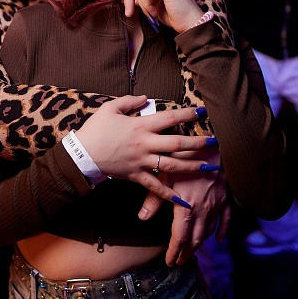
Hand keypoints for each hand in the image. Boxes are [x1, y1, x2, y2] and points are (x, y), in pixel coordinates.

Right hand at [76, 96, 219, 203]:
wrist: (82, 155)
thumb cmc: (95, 129)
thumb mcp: (110, 108)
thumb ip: (129, 101)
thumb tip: (146, 97)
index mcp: (140, 126)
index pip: (169, 118)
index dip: (187, 115)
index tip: (202, 112)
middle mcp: (145, 144)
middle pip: (178, 144)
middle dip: (198, 143)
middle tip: (215, 142)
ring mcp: (142, 162)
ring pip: (172, 165)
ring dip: (193, 166)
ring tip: (210, 167)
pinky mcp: (136, 176)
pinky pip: (156, 187)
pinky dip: (170, 195)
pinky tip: (185, 201)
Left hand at [137, 160, 228, 265]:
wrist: (215, 144)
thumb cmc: (186, 155)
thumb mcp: (165, 173)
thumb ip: (155, 198)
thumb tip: (143, 217)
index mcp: (187, 206)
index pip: (180, 237)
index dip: (174, 252)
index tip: (170, 262)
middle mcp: (203, 210)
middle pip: (195, 239)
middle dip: (186, 252)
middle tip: (179, 262)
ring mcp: (216, 205)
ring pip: (209, 231)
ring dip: (200, 244)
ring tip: (192, 252)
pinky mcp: (226, 198)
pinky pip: (226, 219)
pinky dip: (223, 230)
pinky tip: (218, 238)